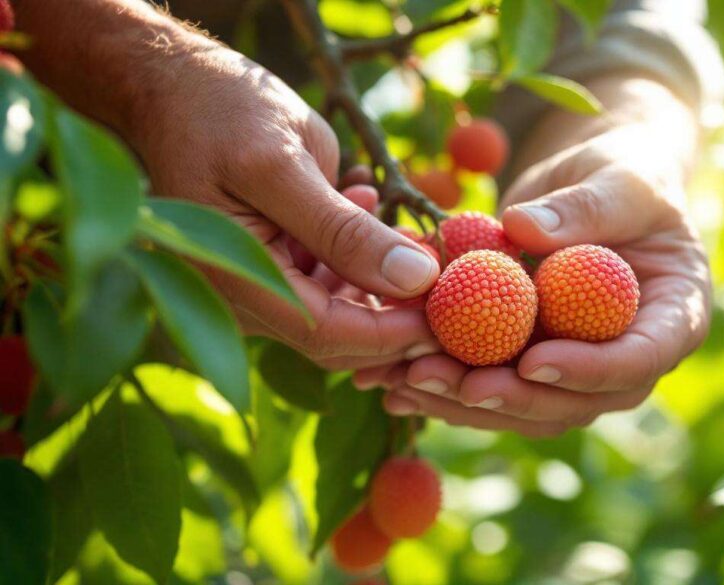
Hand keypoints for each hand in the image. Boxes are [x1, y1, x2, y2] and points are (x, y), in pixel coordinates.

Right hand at [129, 39, 441, 369]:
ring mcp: (263, 282)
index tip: (452, 314)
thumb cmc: (217, 115)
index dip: (396, 333)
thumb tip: (415, 279)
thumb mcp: (283, 164)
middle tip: (450, 272)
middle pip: (341, 335)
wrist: (174, 86)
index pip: (330, 335)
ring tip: (389, 210)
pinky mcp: (278, 262)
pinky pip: (334, 276)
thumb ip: (343, 230)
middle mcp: (247, 298)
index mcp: (238, 282)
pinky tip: (361, 198)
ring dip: (384, 272)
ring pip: (344, 306)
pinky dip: (363, 248)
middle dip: (401, 311)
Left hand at [357, 124, 711, 435]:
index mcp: (672, 318)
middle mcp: (626, 358)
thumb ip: (585, 207)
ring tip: (405, 382)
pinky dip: (443, 385)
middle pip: (575, 400)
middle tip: (454, 382)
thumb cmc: (624, 174)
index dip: (587, 371)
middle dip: (511, 397)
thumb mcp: (618, 177)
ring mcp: (578, 367)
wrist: (596, 188)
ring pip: (525, 406)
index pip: (638, 361)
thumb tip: (522, 230)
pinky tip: (390, 380)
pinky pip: (491, 384)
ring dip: (464, 400)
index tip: (533, 362)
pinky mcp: (533, 362)